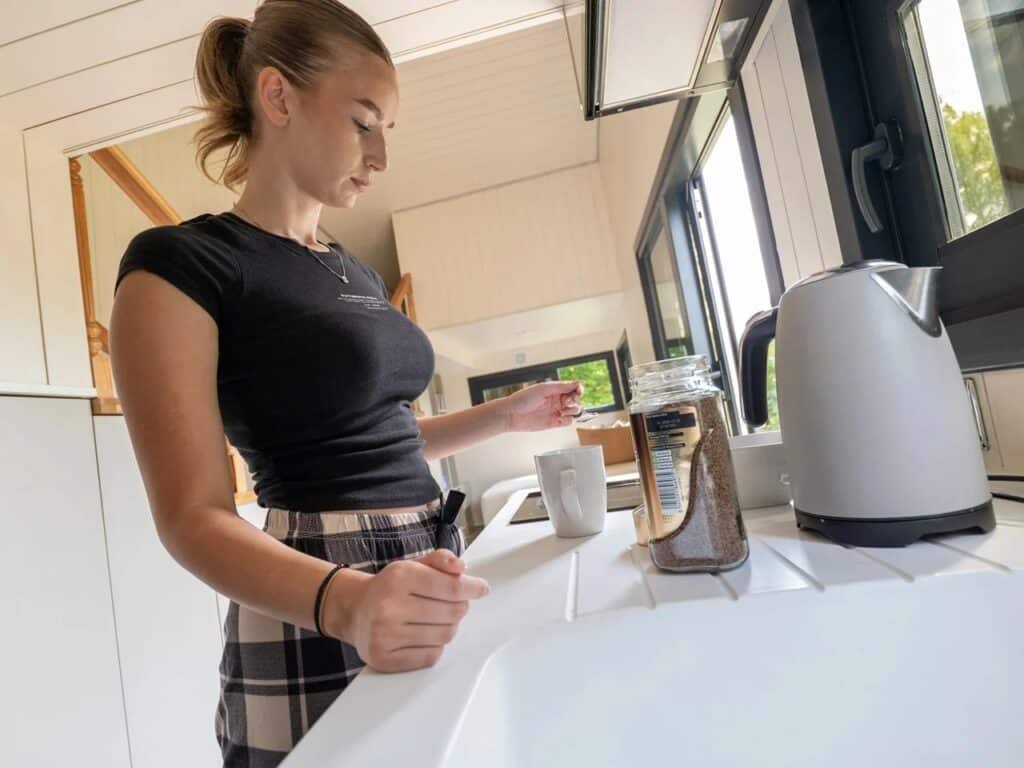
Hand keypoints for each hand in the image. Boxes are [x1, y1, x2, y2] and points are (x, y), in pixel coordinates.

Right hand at [326, 549, 489, 672]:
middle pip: (452, 613)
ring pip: (444, 636)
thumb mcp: (413, 565)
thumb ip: (440, 560)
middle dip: (459, 607)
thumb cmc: (390, 587)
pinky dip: (435, 646)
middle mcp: (389, 607)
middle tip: (454, 603)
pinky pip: (430, 656)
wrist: (354, 609)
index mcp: (399, 577)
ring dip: (448, 627)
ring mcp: (385, 635)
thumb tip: (462, 568)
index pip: (451, 587)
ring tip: (436, 619)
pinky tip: (424, 635)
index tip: (481, 589)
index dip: (472, 588)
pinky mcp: (384, 659)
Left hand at [502, 380, 584, 431]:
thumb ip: (561, 386)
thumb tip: (577, 383)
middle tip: (566, 401)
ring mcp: (556, 412)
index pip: (573, 388)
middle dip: (575, 400)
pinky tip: (560, 418)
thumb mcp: (543, 389)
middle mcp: (556, 400)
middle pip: (576, 400)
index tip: (578, 391)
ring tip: (563, 410)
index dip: (578, 389)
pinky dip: (568, 420)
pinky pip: (568, 422)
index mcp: (554, 390)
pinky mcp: (553, 423)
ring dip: (573, 410)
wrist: (511, 414)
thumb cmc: (523, 399)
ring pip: (574, 411)